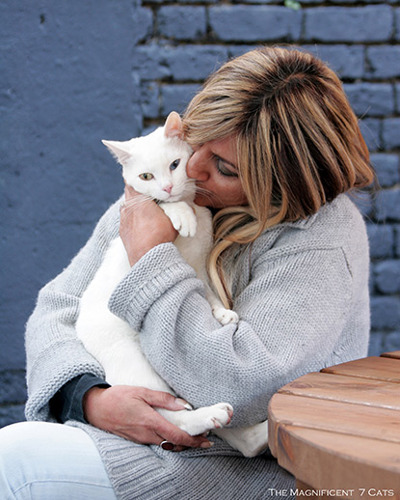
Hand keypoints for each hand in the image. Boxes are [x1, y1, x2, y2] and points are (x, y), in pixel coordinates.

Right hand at [83, 385, 212, 450]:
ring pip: (165, 445)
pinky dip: (168, 441)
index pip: (176, 437)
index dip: (193, 441)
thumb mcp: (141, 391)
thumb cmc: (118, 397)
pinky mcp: (136, 439)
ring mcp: (140, 439)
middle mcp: (146, 434)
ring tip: (193, 435)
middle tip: (205, 438)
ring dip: (180, 443)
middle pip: (174, 444)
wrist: (95, 408)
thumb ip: (163, 398)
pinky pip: (156, 443)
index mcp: (150, 421)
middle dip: (190, 443)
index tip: (206, 440)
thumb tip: (184, 405)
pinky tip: (173, 434)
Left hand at [120, 184, 177, 265]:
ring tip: (146, 210)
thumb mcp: (175, 221)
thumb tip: (192, 209)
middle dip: (139, 193)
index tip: (147, 180)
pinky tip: (141, 224)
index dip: (141, 181)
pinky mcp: (122, 231)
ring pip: (127, 207)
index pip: (134, 182)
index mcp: (138, 200)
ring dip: (135, 207)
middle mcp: (127, 207)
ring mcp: (123, 220)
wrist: (147, 258)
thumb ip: (182, 212)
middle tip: (149, 194)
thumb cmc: (160, 236)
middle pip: (130, 193)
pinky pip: (126, 220)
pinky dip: (132, 219)